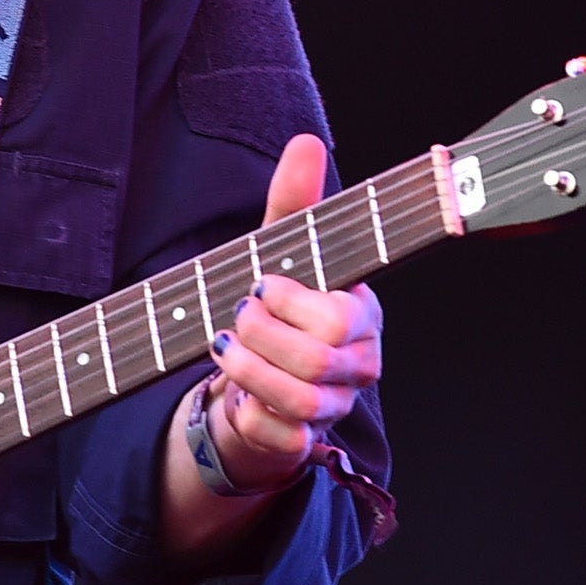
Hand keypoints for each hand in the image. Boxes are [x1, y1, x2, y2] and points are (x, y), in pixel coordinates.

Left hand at [204, 132, 384, 493]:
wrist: (250, 379)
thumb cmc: (277, 309)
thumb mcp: (278, 253)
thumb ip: (295, 203)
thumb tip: (306, 143)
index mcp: (361, 315)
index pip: (339, 317)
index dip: (289, 302)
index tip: (261, 284)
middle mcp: (359, 365)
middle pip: (316, 358)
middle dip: (260, 332)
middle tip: (236, 315)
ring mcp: (335, 407)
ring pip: (299, 399)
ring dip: (246, 368)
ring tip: (223, 346)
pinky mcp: (305, 442)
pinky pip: (279, 434)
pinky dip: (246, 410)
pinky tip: (234, 390)